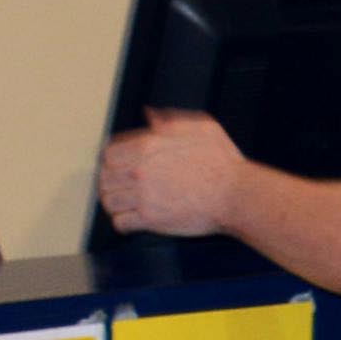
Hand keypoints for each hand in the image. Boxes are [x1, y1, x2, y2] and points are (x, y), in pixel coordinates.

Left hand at [98, 109, 245, 238]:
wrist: (236, 195)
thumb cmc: (224, 163)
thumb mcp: (202, 128)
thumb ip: (172, 120)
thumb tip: (151, 116)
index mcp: (149, 146)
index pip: (109, 153)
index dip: (112, 159)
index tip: (117, 166)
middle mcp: (140, 171)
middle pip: (105, 177)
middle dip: (111, 181)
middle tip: (120, 186)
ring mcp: (144, 196)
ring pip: (109, 201)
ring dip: (114, 202)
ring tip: (124, 203)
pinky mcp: (151, 219)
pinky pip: (121, 223)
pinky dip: (124, 223)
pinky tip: (132, 219)